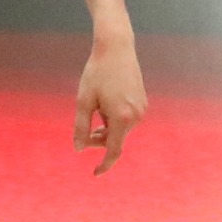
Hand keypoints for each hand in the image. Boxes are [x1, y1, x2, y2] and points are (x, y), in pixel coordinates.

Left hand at [74, 29, 145, 174]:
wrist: (116, 48)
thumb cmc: (97, 73)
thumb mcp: (84, 101)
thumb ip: (81, 127)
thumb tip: (79, 149)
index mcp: (121, 118)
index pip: (113, 150)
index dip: (104, 164)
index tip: (95, 173)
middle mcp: (136, 116)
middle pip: (115, 139)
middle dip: (99, 139)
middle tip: (83, 131)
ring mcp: (141, 109)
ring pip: (121, 129)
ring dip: (106, 127)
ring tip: (96, 107)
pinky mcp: (143, 103)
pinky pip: (126, 119)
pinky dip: (115, 118)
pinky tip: (107, 100)